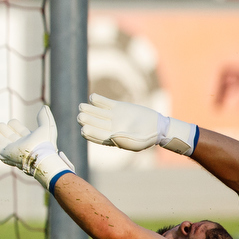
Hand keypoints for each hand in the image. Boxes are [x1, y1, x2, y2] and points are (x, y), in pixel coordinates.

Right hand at [0, 106, 74, 189]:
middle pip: (3, 130)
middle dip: (1, 127)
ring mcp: (10, 149)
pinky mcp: (4, 154)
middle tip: (2, 128)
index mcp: (26, 137)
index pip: (13, 125)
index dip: (14, 124)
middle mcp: (17, 143)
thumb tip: (44, 107)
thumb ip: (44, 117)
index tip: (18, 127)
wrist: (40, 157)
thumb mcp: (47, 127)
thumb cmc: (45, 144)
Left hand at [78, 93, 196, 155]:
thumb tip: (112, 137)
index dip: (90, 133)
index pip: (97, 136)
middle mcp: (109, 128)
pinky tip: (92, 97)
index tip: (84, 129)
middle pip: (95, 123)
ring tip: (82, 106)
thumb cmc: (147, 138)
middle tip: (80, 116)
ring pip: (97, 112)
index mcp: (112, 139)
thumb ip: (124, 140)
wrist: (158, 126)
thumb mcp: (136, 142)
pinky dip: (98, 100)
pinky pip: (105, 103)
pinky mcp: (117, 107)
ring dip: (89, 109)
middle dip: (87, 120)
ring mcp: (113, 117)